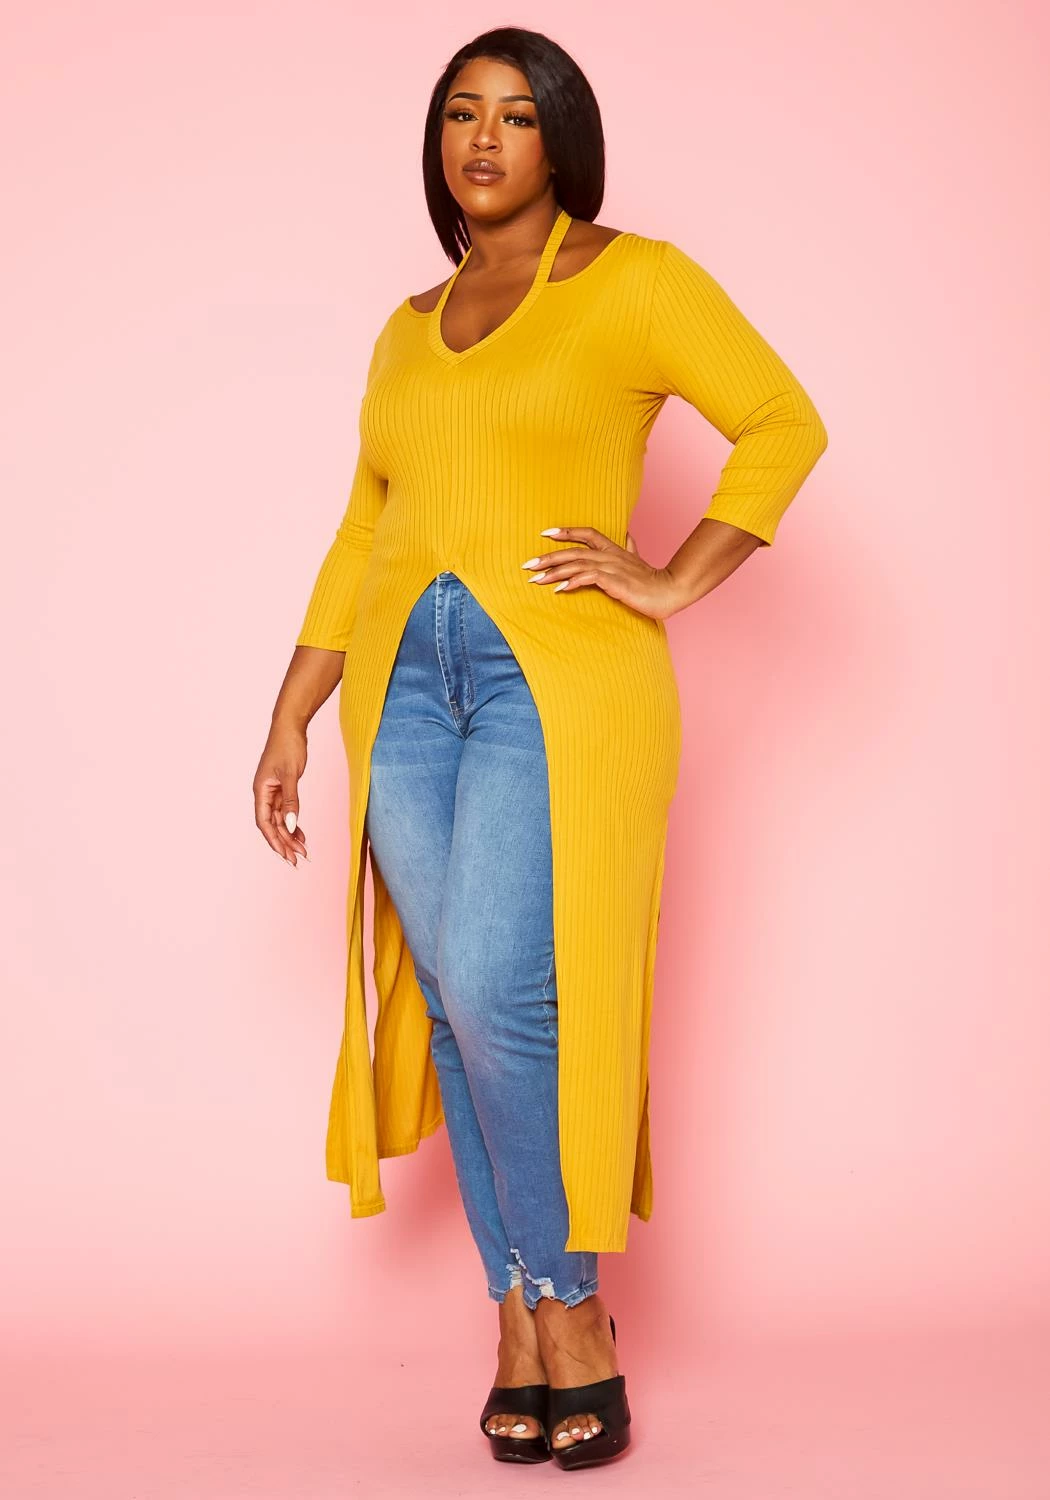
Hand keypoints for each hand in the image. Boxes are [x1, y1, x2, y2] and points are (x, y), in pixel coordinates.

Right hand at [253, 721, 309, 866]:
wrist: (290, 726)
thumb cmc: (287, 746)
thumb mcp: (290, 774)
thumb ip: (291, 801)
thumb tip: (289, 825)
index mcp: (260, 791)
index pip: (264, 823)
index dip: (274, 841)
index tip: (286, 856)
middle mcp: (264, 793)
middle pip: (272, 825)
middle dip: (284, 843)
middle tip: (298, 860)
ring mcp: (273, 791)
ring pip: (280, 820)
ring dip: (290, 835)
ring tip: (303, 850)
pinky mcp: (282, 787)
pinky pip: (286, 810)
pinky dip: (293, 822)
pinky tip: (301, 834)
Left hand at [521, 527, 684, 620]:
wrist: (670, 591)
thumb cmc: (652, 581)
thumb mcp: (639, 561)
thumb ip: (631, 548)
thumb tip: (628, 537)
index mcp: (614, 549)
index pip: (587, 533)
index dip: (567, 531)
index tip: (545, 533)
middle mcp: (610, 555)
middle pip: (574, 551)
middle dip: (548, 557)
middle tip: (528, 565)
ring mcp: (612, 568)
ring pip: (577, 564)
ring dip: (554, 572)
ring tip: (536, 580)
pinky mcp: (615, 582)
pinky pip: (589, 578)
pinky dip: (573, 581)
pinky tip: (559, 589)